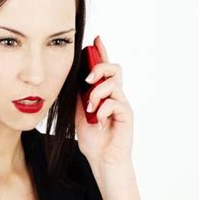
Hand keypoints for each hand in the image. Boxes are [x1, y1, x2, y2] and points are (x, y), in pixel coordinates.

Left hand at [75, 35, 133, 166]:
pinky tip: (99, 122)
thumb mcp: (79, 114)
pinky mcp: (127, 115)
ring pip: (114, 83)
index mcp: (104, 94)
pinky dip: (103, 110)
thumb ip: (78, 97)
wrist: (102, 160)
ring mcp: (122, 105)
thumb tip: (71, 80)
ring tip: (91, 108)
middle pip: (114, 69)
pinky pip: (115, 103)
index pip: (104, 69)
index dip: (101, 52)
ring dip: (98, 93)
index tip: (95, 39)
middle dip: (100, 67)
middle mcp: (115, 96)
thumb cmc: (93, 140)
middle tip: (87, 79)